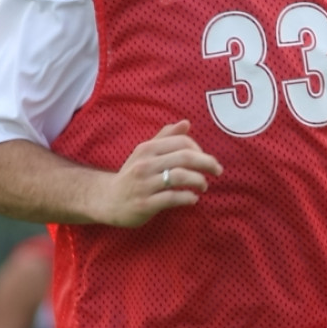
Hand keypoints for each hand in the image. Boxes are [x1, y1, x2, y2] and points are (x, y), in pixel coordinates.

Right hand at [98, 122, 222, 227]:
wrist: (108, 199)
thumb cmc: (132, 174)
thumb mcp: (145, 153)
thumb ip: (165, 138)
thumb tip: (186, 123)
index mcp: (147, 149)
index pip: (181, 142)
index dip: (200, 150)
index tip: (206, 160)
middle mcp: (145, 164)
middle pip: (184, 158)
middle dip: (207, 163)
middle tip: (218, 171)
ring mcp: (144, 184)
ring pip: (180, 177)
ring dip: (199, 181)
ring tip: (204, 186)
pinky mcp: (145, 204)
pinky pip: (172, 198)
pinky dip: (187, 198)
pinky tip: (193, 199)